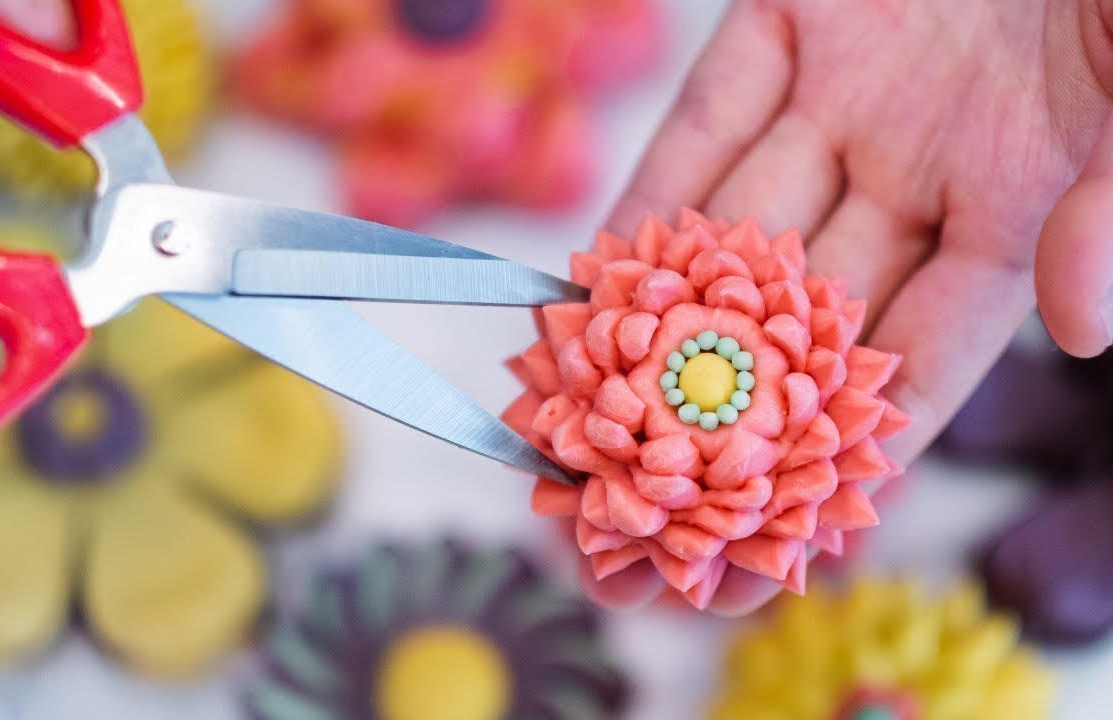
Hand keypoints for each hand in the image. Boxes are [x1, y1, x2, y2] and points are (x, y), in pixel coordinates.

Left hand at [599, 0, 1112, 614]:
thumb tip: (1090, 330)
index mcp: (1031, 198)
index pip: (933, 352)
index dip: (865, 440)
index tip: (789, 529)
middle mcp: (930, 162)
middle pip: (815, 310)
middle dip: (737, 404)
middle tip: (656, 495)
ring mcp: (855, 92)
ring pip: (745, 223)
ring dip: (669, 314)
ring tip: (595, 405)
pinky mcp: (792, 19)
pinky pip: (714, 117)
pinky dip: (656, 188)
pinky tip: (597, 270)